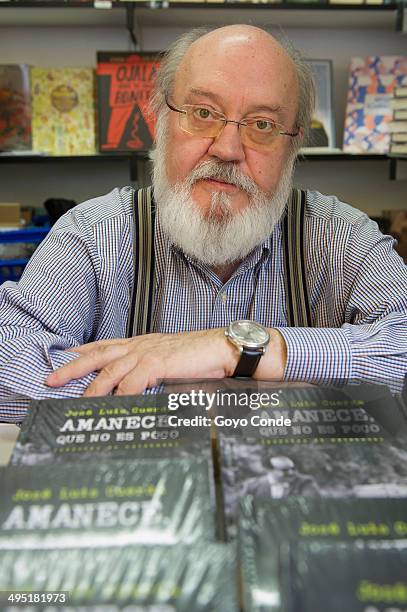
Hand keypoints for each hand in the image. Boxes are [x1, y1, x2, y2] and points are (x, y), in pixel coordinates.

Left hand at [46, 329, 239, 396]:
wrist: (221, 348)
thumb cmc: (200, 356)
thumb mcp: (169, 359)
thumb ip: (151, 370)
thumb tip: (138, 387)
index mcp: (141, 343)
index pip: (104, 345)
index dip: (82, 351)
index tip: (64, 356)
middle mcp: (140, 345)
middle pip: (98, 354)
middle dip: (73, 366)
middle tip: (52, 378)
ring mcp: (147, 352)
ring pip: (110, 368)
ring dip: (92, 386)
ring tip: (79, 400)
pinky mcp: (157, 363)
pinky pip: (132, 381)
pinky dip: (122, 394)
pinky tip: (115, 404)